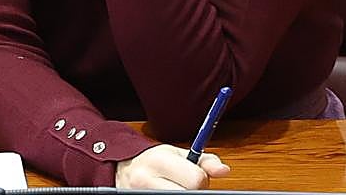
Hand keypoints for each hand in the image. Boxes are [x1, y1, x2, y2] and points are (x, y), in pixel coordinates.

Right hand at [116, 144, 231, 188]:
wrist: (122, 170)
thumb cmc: (153, 162)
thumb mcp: (176, 154)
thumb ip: (203, 161)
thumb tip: (223, 170)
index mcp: (159, 161)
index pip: (196, 180)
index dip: (201, 181)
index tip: (196, 179)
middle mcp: (147, 180)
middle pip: (187, 194)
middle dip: (192, 192)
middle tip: (185, 186)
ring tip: (176, 189)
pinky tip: (169, 192)